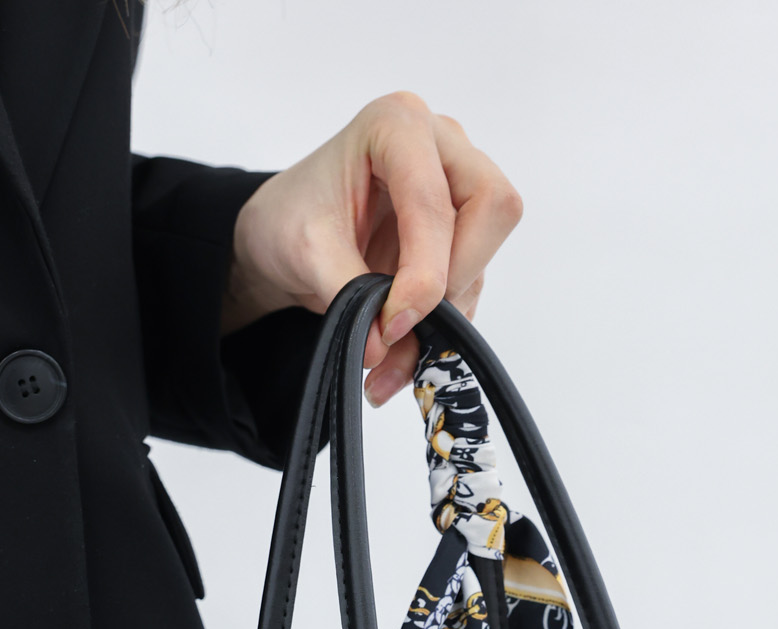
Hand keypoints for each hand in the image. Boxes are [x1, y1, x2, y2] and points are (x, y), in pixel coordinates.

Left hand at [225, 91, 522, 406]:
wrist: (285, 229)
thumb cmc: (290, 217)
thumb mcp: (308, 252)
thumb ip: (351, 296)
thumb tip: (384, 349)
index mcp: (396, 125)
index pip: (435, 200)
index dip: (424, 271)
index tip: (393, 321)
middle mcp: (440, 142)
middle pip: (493, 207)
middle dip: (458, 275)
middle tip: (414, 320)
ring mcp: (457, 181)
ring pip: (488, 249)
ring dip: (450, 310)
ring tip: (396, 355)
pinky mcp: (462, 226)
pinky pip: (473, 278)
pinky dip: (445, 319)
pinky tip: (406, 345)